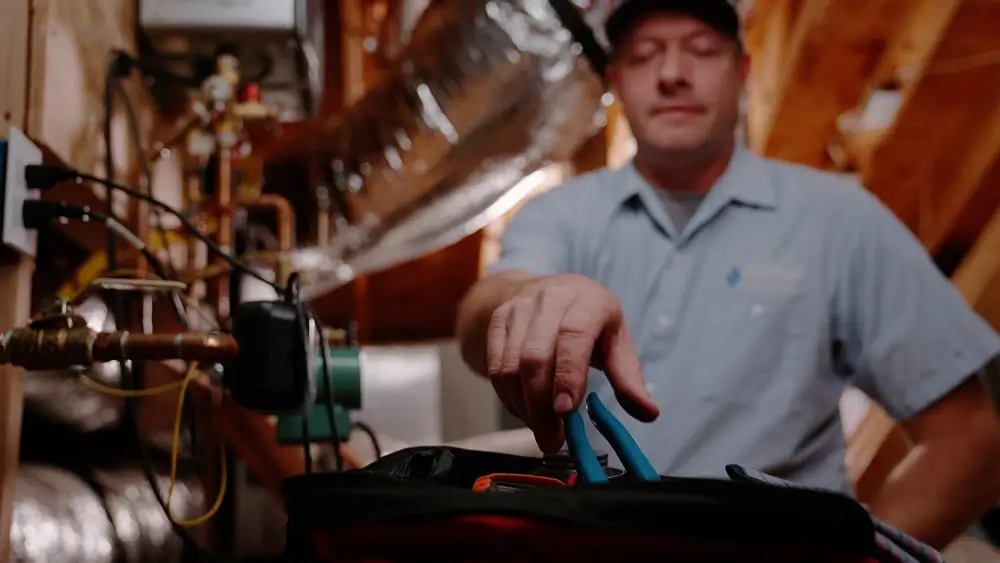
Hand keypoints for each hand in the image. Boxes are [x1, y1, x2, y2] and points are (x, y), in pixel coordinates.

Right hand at [486, 274, 658, 452]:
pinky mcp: (499, 320)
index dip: (567, 375)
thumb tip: (648, 413)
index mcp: (587, 300)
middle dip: (541, 405)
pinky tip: (525, 412)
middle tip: (552, 439)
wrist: (552, 290)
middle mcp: (550, 298)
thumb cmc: (591, 322)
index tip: (565, 412)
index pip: (572, 336)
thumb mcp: (616, 341)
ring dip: (524, 406)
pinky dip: (508, 398)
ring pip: (510, 365)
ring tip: (541, 430)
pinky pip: (496, 367)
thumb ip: (629, 378)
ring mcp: (519, 308)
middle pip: (535, 356)